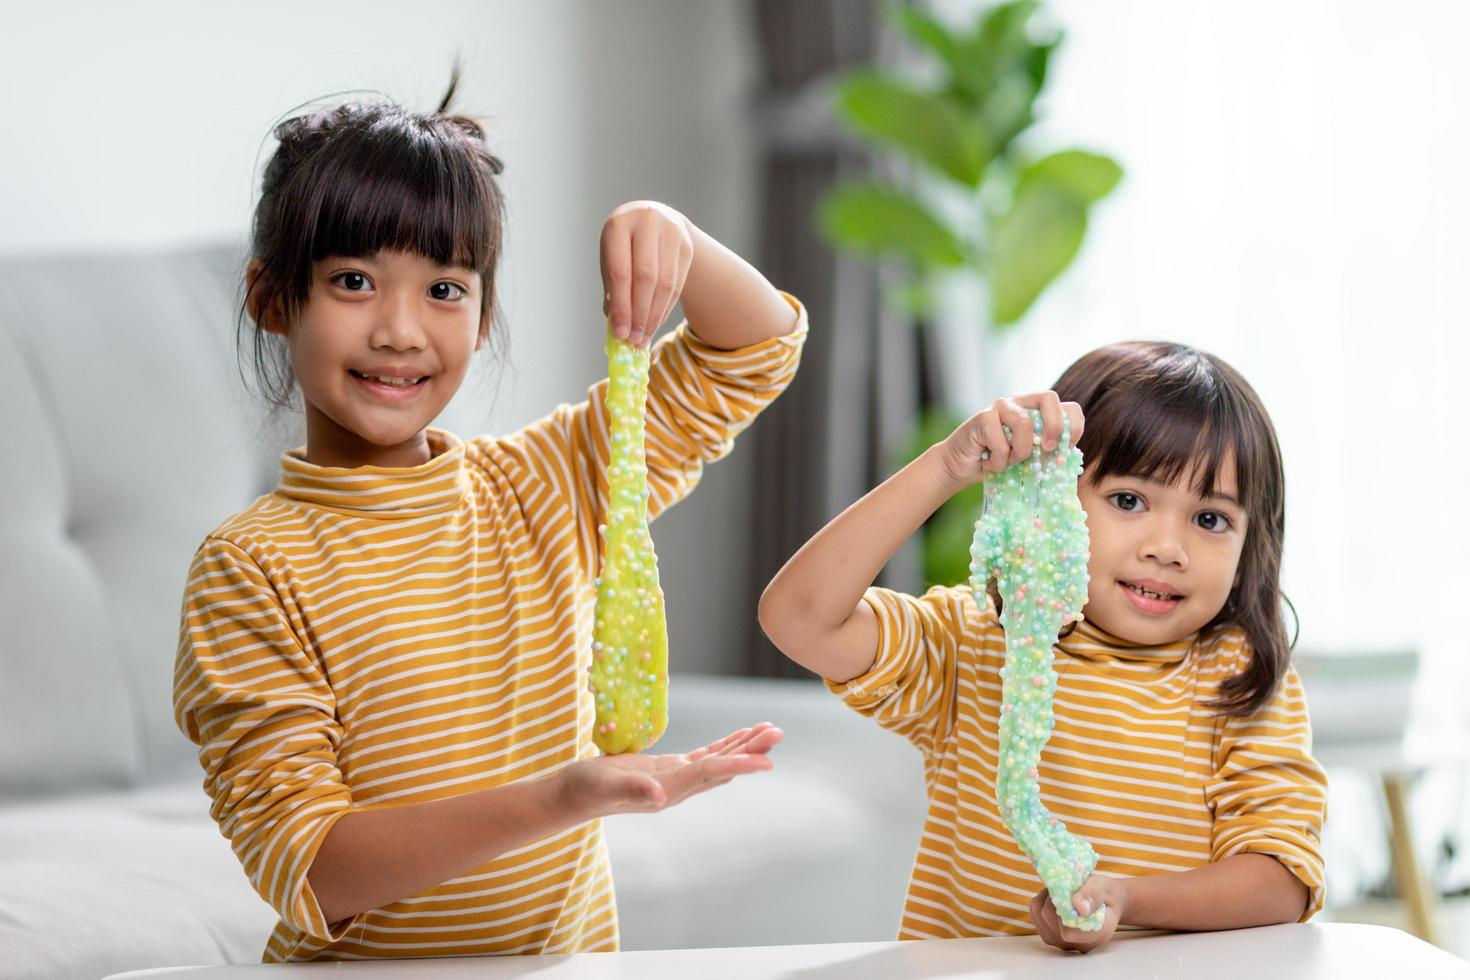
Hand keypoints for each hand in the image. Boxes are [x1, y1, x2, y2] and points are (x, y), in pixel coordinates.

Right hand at [558, 722, 781, 818]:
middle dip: (752, 749)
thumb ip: (632, 789)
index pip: (711, 772)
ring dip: (744, 745)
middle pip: (723, 766)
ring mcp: (675, 779)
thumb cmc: (585, 789)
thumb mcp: (606, 785)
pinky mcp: (668, 770)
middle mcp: (679, 787)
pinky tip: (739, 738)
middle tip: (778, 732)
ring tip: (769, 730)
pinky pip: (704, 757)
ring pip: (719, 760)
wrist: (572, 796)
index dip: (739, 764)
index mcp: (668, 790)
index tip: (767, 761)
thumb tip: (659, 795)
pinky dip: (724, 746)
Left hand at [600, 200, 695, 348]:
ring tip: (644, 337)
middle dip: (640, 314)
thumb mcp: (611, 259)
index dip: (621, 306)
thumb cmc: (625, 245)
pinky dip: (665, 308)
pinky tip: (655, 323)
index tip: (620, 333)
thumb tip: (617, 329)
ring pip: (665, 284)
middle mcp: (647, 222)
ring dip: (654, 316)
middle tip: (634, 340)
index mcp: (619, 224)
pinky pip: (677, 284)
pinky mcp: (687, 246)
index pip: (620, 272)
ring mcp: (671, 232)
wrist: (655, 219)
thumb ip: (612, 290)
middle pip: (646, 278)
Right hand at [936, 390, 1083, 487]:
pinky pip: (1001, 444)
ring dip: (1019, 453)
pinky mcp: (982, 417)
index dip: (1074, 427)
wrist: (959, 466)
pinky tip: (989, 463)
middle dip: (1054, 426)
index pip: (1068, 407)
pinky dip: (999, 462)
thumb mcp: (1028, 457)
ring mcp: (1000, 406)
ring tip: (1008, 463)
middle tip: (1048, 449)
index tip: (1066, 450)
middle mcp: (1020, 401)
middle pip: (1049, 398)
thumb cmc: (998, 462)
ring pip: (1024, 424)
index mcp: (1036, 410)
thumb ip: (1045, 450)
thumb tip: (1067, 454)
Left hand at [1029, 874, 1127, 953]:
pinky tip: (1053, 899)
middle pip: (1049, 922)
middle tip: (1063, 886)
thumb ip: (1092, 896)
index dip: (1061, 908)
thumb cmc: (1106, 894)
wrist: (1107, 902)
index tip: (1067, 890)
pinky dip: (1040, 903)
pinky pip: (1036, 918)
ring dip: (1045, 900)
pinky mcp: (1054, 938)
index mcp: (1097, 935)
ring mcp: (1065, 944)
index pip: (1067, 931)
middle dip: (1051, 899)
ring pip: (1040, 919)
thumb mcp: (1103, 887)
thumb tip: (1079, 908)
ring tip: (1060, 892)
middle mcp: (1080, 945)